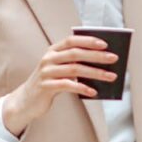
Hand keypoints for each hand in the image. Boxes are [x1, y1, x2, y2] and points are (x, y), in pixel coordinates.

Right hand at [2, 34, 119, 135]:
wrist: (27, 101)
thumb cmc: (49, 83)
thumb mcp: (59, 70)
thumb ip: (74, 64)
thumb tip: (101, 64)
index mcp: (53, 51)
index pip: (71, 41)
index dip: (88, 41)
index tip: (104, 44)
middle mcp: (48, 59)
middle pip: (76, 54)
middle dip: (97, 56)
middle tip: (114, 58)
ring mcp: (46, 72)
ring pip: (74, 69)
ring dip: (95, 73)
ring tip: (110, 77)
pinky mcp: (46, 87)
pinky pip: (67, 86)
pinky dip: (82, 88)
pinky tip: (93, 92)